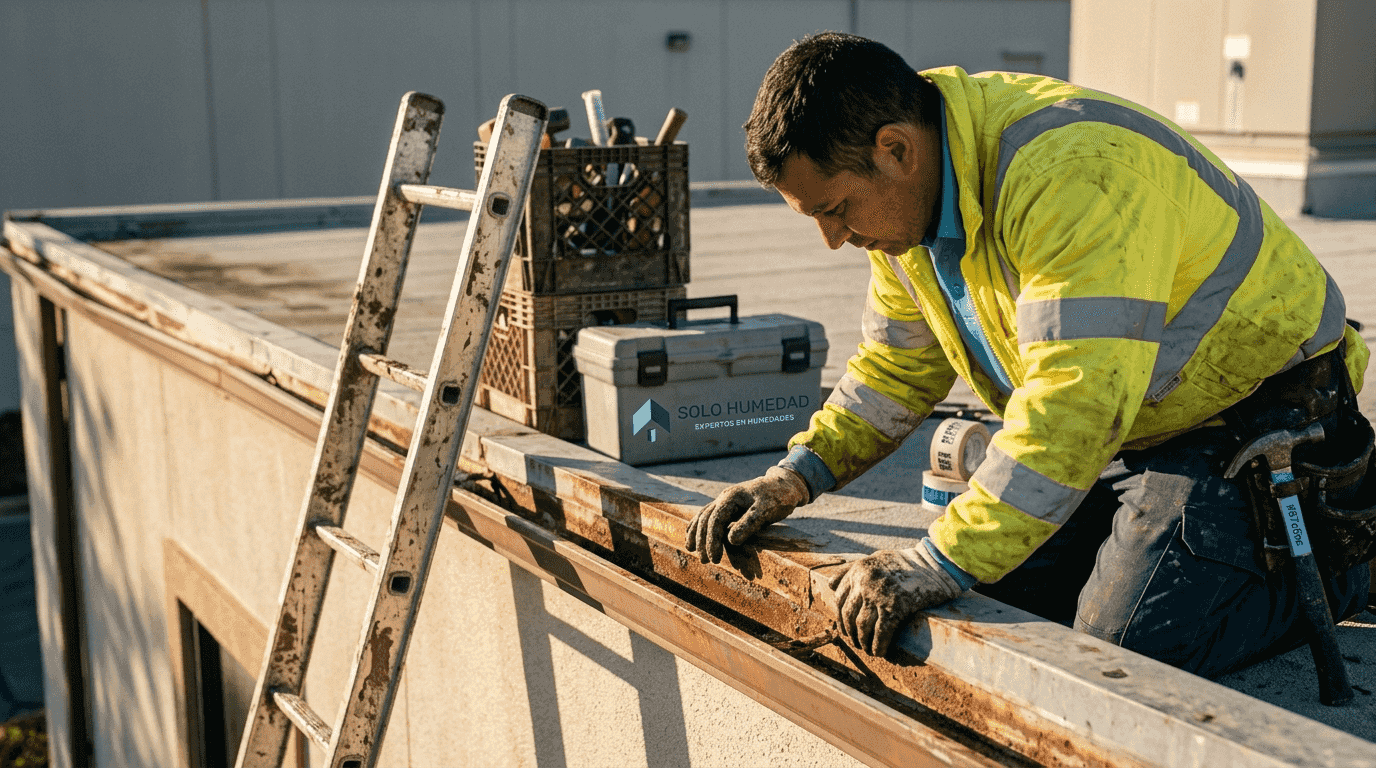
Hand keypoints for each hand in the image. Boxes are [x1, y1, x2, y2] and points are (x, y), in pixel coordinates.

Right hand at [685, 466, 809, 563]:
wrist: (785, 485)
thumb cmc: (778, 497)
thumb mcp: (766, 510)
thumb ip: (749, 523)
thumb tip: (730, 540)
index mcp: (732, 497)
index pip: (715, 519)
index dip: (712, 540)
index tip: (714, 558)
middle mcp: (725, 497)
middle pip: (706, 518)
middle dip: (703, 540)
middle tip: (705, 560)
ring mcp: (726, 501)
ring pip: (704, 516)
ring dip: (697, 533)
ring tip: (690, 549)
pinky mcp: (730, 506)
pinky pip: (710, 516)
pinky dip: (700, 525)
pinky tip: (692, 533)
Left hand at [828, 545, 963, 655]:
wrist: (934, 564)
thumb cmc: (905, 562)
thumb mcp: (874, 558)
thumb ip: (851, 569)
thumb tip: (831, 585)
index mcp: (858, 570)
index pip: (839, 598)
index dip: (840, 616)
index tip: (845, 626)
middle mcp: (864, 582)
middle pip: (847, 615)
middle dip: (850, 632)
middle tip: (855, 642)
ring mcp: (878, 596)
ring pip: (862, 627)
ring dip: (862, 641)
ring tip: (866, 648)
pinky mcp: (895, 608)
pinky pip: (881, 633)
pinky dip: (878, 646)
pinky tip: (879, 652)